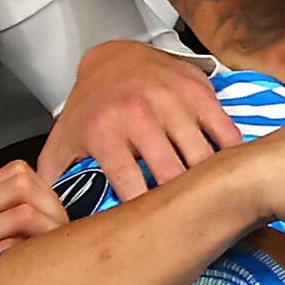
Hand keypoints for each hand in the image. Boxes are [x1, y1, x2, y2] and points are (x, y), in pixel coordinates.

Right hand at [0, 156, 64, 284]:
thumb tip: (41, 215)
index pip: (14, 172)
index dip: (46, 189)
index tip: (56, 212)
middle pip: (23, 186)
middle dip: (55, 207)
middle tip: (63, 233)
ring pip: (23, 215)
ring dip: (51, 232)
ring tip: (55, 252)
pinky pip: (11, 250)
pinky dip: (33, 257)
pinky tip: (38, 272)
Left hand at [36, 37, 240, 201]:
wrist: (116, 56)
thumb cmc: (93, 106)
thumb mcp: (64, 138)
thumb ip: (56, 178)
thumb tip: (52, 219)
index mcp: (105, 130)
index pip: (130, 184)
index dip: (143, 212)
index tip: (150, 228)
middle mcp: (139, 113)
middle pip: (172, 173)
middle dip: (180, 201)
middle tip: (184, 219)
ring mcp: (173, 101)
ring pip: (203, 156)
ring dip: (207, 181)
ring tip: (206, 200)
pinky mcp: (199, 91)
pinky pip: (226, 131)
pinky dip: (231, 155)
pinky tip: (224, 170)